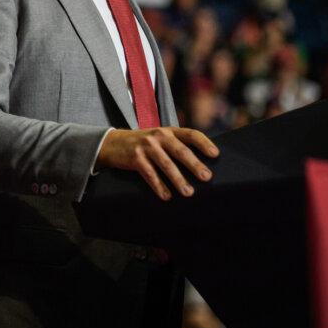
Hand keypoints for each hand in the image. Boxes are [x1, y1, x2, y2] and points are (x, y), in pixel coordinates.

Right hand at [95, 127, 218, 200]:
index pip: (190, 134)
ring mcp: (146, 146)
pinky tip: (166, 196)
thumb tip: (202, 163)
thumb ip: (176, 144)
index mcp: (168, 131)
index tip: (215, 155)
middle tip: (206, 177)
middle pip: (180, 151)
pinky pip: (150, 174)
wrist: (112, 143)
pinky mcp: (135, 158)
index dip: (204, 143)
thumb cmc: (143, 144)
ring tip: (188, 192)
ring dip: (178, 180)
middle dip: (194, 165)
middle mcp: (158, 136)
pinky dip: (159, 186)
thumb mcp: (159, 138)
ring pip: (166, 164)